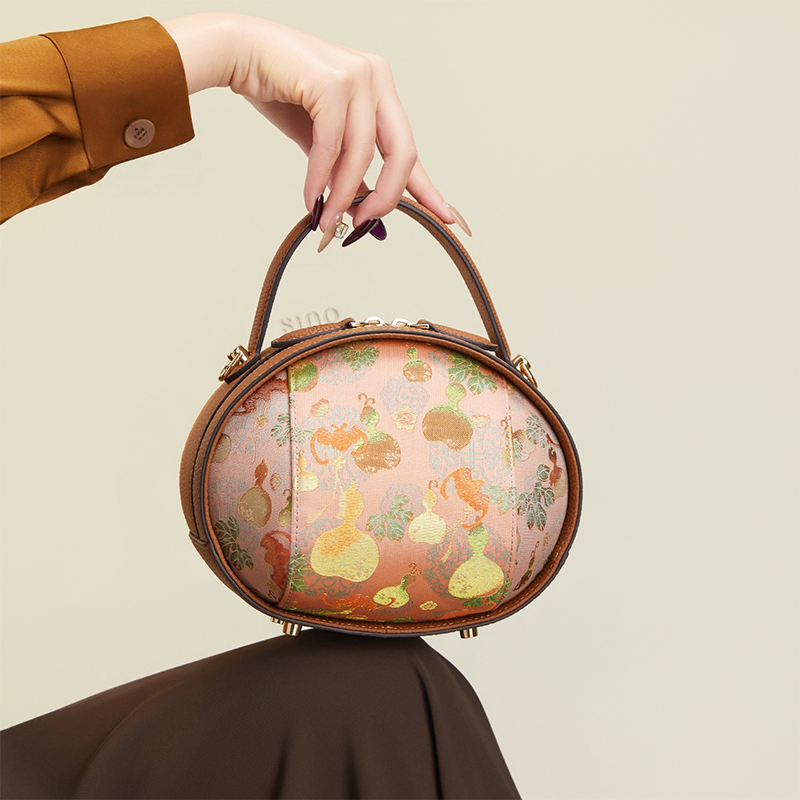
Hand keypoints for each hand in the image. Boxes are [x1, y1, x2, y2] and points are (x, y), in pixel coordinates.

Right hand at [160, 13, 468, 240]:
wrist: (240, 54)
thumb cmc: (280, 91)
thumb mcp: (323, 139)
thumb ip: (345, 168)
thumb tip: (359, 208)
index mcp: (380, 92)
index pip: (409, 148)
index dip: (427, 187)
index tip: (446, 215)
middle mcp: (376, 79)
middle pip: (401, 153)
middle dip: (385, 198)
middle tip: (363, 224)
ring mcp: (357, 76)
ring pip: (363, 154)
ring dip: (343, 195)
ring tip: (329, 219)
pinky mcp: (332, 82)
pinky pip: (332, 145)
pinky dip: (321, 177)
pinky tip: (312, 196)